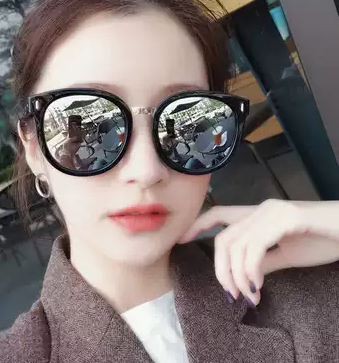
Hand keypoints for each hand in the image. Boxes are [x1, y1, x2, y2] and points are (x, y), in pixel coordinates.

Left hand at [179, 199, 338, 305]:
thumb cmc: (323, 240)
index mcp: (259, 214)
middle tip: (230, 293)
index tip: (181, 239)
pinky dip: (250, 269)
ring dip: (237, 275)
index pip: (220, 214)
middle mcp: (261, 208)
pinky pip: (255, 246)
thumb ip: (263, 261)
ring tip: (248, 295)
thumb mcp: (287, 254)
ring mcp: (272, 212)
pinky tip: (257, 285)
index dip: (197, 224)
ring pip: (236, 244)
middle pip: (223, 238)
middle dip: (220, 268)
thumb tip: (243, 275)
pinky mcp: (286, 218)